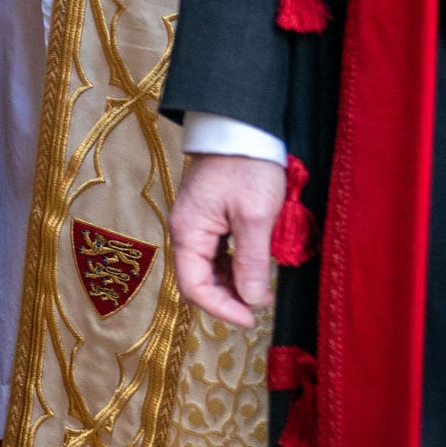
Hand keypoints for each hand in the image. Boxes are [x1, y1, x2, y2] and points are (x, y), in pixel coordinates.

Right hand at [168, 153, 288, 327]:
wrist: (240, 128)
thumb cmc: (247, 168)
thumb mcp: (256, 217)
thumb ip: (251, 262)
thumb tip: (252, 301)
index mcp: (188, 232)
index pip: (194, 286)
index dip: (222, 309)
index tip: (253, 318)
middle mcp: (185, 231)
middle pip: (197, 280)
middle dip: (227, 299)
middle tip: (261, 306)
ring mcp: (194, 224)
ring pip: (206, 269)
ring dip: (231, 284)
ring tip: (261, 289)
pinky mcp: (207, 218)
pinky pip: (214, 253)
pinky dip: (232, 267)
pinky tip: (252, 268)